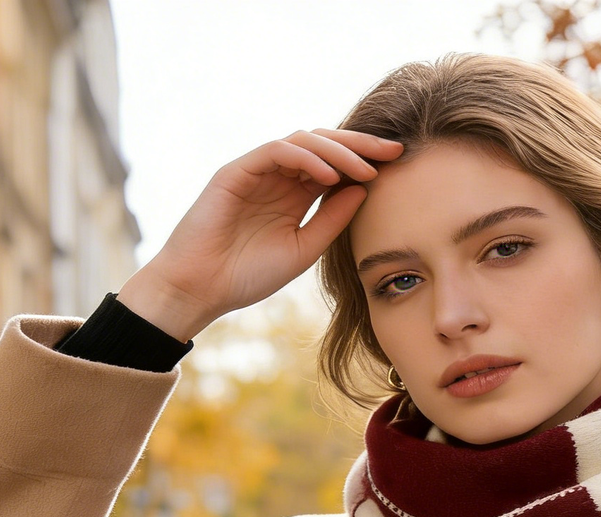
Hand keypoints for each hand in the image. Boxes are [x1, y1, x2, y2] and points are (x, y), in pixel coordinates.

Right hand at [117, 129, 402, 340]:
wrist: (200, 289)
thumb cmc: (247, 276)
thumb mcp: (303, 250)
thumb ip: (331, 221)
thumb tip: (364, 190)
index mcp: (294, 195)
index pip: (335, 167)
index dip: (366, 162)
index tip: (400, 165)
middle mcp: (277, 177)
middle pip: (324, 146)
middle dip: (360, 145)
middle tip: (395, 150)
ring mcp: (256, 171)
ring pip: (303, 143)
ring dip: (338, 151)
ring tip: (366, 168)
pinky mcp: (235, 171)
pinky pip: (276, 152)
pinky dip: (305, 159)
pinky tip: (330, 175)